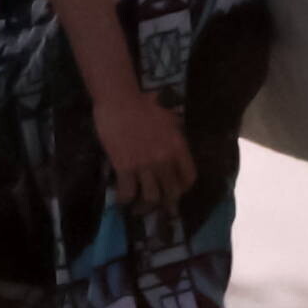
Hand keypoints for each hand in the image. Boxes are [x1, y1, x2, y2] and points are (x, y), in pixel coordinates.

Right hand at [93, 90, 196, 210]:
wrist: (119, 99)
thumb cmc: (143, 103)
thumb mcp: (169, 117)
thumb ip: (176, 133)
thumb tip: (177, 142)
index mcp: (178, 147)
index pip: (189, 178)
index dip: (183, 189)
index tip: (176, 192)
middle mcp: (164, 159)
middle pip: (172, 193)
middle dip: (166, 204)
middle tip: (159, 208)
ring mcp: (144, 164)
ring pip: (151, 198)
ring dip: (145, 207)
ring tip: (139, 209)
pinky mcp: (124, 166)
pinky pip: (128, 193)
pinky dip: (125, 200)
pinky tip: (122, 200)